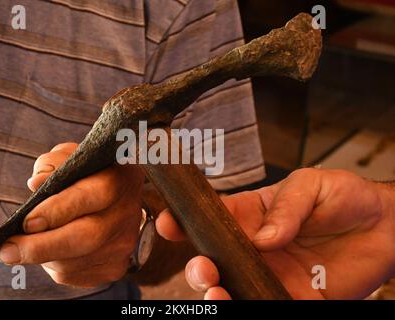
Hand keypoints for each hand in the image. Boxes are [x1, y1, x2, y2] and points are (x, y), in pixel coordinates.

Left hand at [0, 143, 144, 286]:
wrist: (113, 201)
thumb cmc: (86, 175)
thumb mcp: (71, 157)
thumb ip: (54, 163)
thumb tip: (37, 183)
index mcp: (121, 178)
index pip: (93, 195)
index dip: (59, 210)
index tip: (27, 222)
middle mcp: (128, 213)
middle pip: (87, 237)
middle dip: (42, 246)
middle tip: (8, 251)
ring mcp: (124, 243)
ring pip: (75, 261)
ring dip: (43, 256)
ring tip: (28, 244)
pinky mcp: (115, 267)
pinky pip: (75, 275)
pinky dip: (54, 266)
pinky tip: (50, 251)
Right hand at [157, 168, 394, 298]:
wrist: (385, 224)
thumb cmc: (344, 196)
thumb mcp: (311, 186)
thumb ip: (285, 208)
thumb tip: (263, 238)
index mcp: (250, 216)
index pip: (209, 219)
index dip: (184, 222)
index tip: (168, 224)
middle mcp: (255, 248)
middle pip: (215, 261)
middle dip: (199, 268)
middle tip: (204, 268)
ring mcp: (272, 275)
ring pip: (234, 290)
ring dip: (219, 295)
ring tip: (218, 292)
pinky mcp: (295, 298)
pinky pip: (267, 306)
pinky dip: (250, 307)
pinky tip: (243, 304)